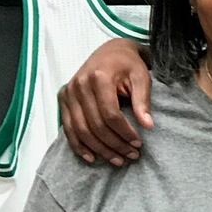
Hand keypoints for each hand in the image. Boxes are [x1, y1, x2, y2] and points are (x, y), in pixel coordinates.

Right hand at [57, 39, 151, 165]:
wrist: (111, 51)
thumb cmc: (128, 64)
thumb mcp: (141, 77)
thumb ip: (143, 100)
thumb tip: (148, 126)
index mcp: (99, 77)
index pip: (110, 114)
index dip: (124, 132)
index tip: (138, 144)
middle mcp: (79, 84)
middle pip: (95, 125)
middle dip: (114, 144)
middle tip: (130, 156)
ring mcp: (68, 92)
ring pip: (81, 130)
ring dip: (99, 149)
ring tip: (117, 160)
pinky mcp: (63, 98)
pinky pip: (68, 128)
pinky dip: (79, 146)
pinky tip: (92, 158)